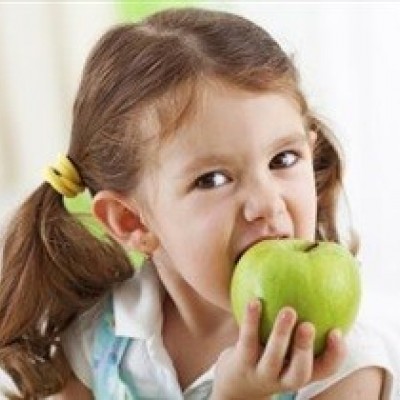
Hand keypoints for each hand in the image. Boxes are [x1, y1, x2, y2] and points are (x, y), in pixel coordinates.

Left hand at [210, 299, 345, 399]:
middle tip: (310, 325)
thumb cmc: (264, 357)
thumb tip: (316, 285)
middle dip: (306, 349)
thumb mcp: (283, 348)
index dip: (335, 355)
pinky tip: (254, 300)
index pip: (324, 369)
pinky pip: (247, 340)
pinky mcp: (241, 364)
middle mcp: (282, 379)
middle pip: (300, 371)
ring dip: (281, 334)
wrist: (233, 385)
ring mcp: (261, 374)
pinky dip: (252, 321)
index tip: (338, 331)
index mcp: (298, 372)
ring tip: (289, 311)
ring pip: (273, 357)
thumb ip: (297, 326)